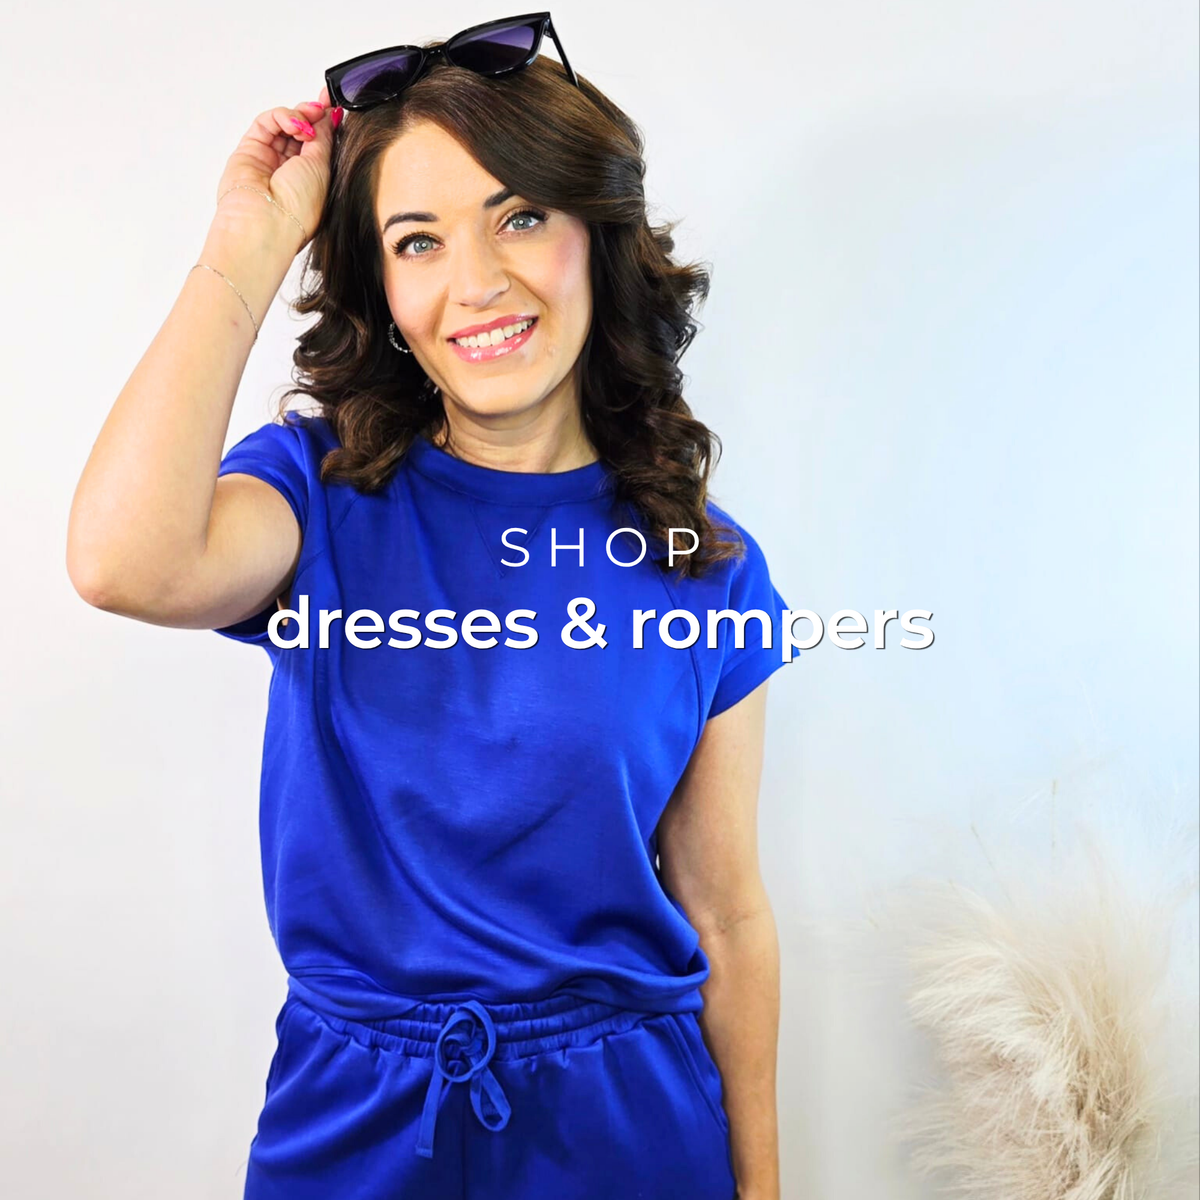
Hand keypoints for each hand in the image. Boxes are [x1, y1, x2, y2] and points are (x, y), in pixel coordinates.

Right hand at [214, 86, 337, 253]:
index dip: (327, 122)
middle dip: (314, 114)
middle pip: (302, 130)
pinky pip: (266, 123)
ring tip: (308, 121)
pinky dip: (282, 117)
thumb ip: (324, 137)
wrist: (267, 222)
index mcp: (313, 179)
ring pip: (284, 124)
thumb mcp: (323, 167)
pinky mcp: (250, 150)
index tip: (336, 103)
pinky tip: (294, 124)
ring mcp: (270, 159)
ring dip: (299, 115)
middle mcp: (291, 170)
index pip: (320, 143)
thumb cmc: (299, 207)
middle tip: (324, 105)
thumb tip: (329, 115)